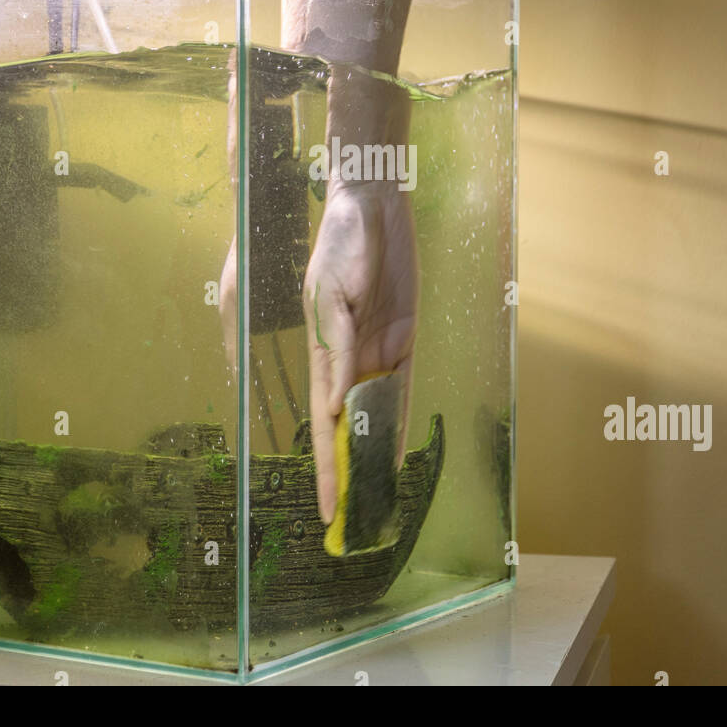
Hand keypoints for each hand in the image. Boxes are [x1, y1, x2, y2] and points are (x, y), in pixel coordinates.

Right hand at [303, 179, 417, 523]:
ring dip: (377, 454)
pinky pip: (404, 386)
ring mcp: (377, 349)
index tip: (326, 508)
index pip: (324, 423)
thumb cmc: (340, 242)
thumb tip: (338, 404)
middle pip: (350, 429)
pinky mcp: (404, 336)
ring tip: (378, 499)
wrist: (371, 206)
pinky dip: (402, 418)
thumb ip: (337, 349)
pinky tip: (400, 449)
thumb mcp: (331, 294)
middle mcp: (349, 359)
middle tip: (354, 520)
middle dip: (350, 472)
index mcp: (322, 351)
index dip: (326, 467)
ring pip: (378, 415)